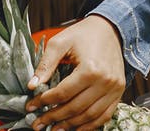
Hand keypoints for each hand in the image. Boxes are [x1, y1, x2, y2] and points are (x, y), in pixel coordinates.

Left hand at [26, 16, 125, 130]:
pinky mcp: (119, 92)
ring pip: (90, 116)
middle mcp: (105, 81)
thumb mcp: (60, 42)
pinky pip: (104, 116)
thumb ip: (45, 64)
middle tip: (38, 124)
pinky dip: (89, 125)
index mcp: (90, 68)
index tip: (30, 106)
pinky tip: (75, 129)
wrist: (110, 29)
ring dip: (71, 125)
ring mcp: (114, 89)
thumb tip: (32, 85)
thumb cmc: (83, 33)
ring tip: (54, 130)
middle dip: (54, 118)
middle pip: (75, 108)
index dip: (44, 102)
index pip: (63, 93)